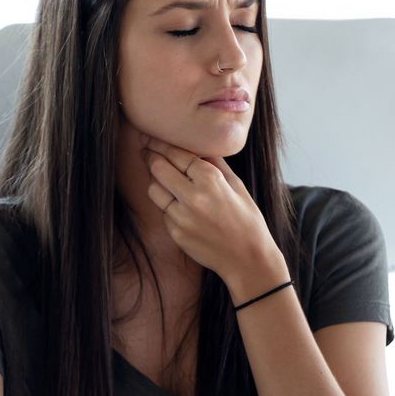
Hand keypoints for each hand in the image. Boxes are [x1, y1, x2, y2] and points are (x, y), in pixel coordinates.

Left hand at [141, 136, 288, 301]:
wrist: (247, 259)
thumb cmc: (246, 219)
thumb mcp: (237, 185)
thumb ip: (215, 163)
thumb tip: (197, 144)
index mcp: (211, 179)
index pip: (176, 154)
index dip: (160, 143)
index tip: (150, 137)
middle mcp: (193, 196)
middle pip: (158, 167)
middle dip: (150, 156)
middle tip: (147, 151)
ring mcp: (181, 217)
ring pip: (154, 189)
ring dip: (156, 181)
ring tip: (163, 178)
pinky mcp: (175, 233)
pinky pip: (163, 212)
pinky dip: (168, 205)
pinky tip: (180, 206)